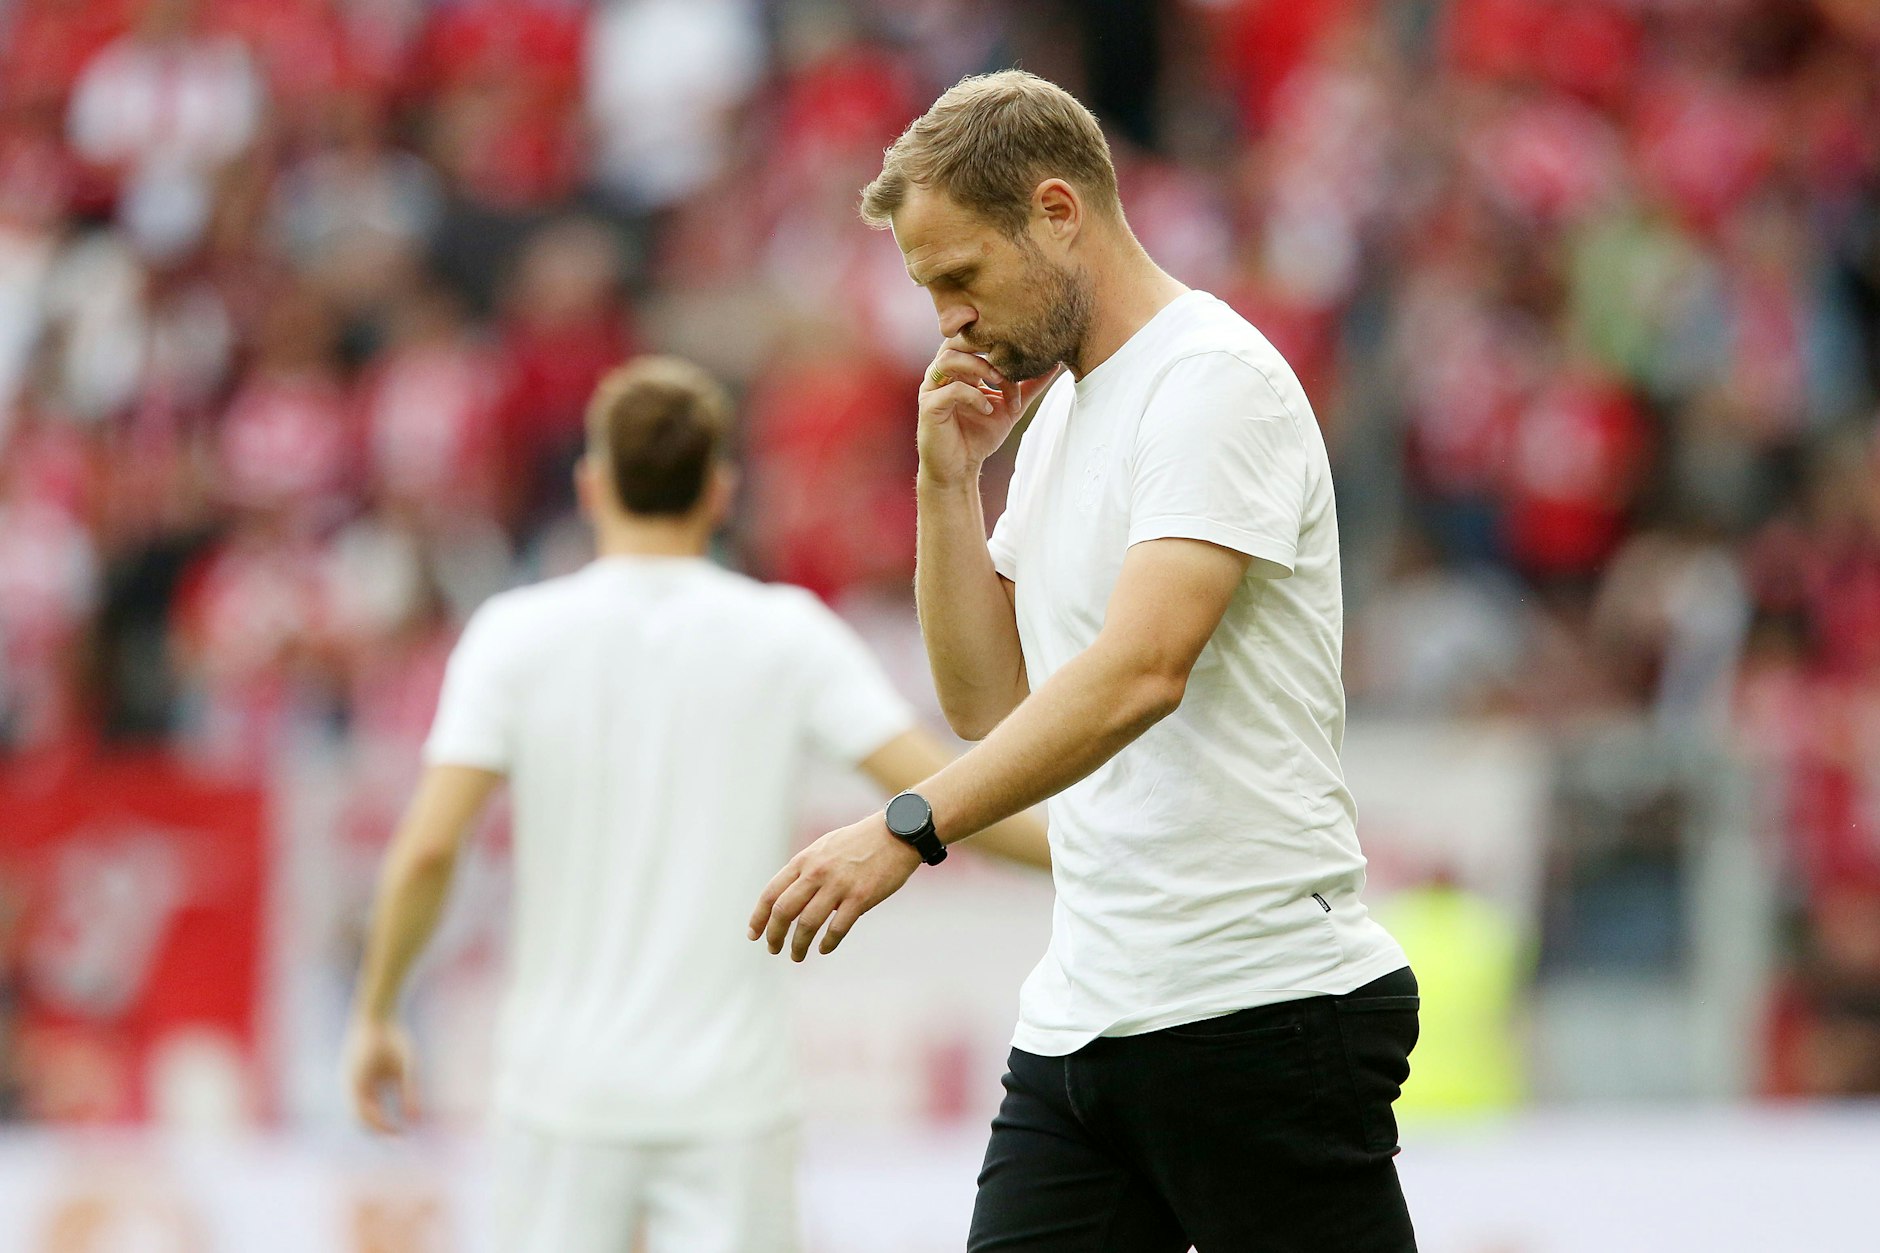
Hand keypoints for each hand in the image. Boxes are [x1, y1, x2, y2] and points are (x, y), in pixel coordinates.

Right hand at [343, 1015, 418, 1133]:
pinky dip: (376, 1110)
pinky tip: (391, 1113)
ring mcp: (350, 1082)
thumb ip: (410, 1090)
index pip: (366, 1117)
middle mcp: (349, 1085)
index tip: (403, 1134)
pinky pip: (363, 1100)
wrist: (374, 1014)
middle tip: (400, 1137)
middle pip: (359, 1118)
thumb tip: (416, 1120)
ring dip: (376, 1121)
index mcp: (357, 1083)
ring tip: (397, 1129)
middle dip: (378, 1129)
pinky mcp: (355, 1078)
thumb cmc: (392, 1036)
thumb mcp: (407, 1063)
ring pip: (360, 1111)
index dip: (383, 1128)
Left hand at [748, 813, 921, 960]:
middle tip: (773, 949)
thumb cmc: (860, 842)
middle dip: (774, 935)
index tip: (753, 934)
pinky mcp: (860, 897)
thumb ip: (805, 870)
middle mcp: (816, 872)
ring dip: (798, 945)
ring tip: (797, 956)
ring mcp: (838, 885)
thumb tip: (789, 896)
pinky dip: (827, 943)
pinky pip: (837, 928)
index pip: (771, 893)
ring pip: (807, 924)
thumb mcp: (824, 848)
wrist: (897, 833)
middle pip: (783, 911)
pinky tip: (824, 948)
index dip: (758, 917)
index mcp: (804, 860)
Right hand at [917, 343, 1057, 489]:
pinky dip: (974, 396)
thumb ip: (1028, 387)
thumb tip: (1053, 365)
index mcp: (960, 370)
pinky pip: (950, 391)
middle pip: (957, 340)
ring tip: (1001, 382)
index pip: (973, 339)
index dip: (994, 338)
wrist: (960, 469)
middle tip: (1009, 356)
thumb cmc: (979, 437)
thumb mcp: (1010, 409)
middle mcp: (943, 374)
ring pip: (950, 359)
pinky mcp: (929, 406)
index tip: (1020, 349)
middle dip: (984, 344)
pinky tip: (987, 410)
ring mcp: (933, 388)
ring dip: (980, 367)